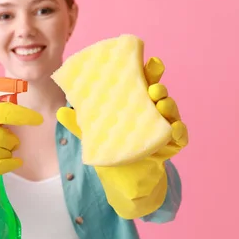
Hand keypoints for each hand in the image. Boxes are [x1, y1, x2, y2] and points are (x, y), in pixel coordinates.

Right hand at [0, 102, 43, 196]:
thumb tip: (16, 122)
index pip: (3, 111)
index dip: (23, 115)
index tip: (38, 120)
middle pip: (4, 137)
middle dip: (12, 142)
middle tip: (11, 144)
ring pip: (0, 153)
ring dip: (7, 154)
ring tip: (6, 153)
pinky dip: (7, 166)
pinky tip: (14, 163)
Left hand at [56, 57, 187, 160]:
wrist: (124, 176)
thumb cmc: (112, 145)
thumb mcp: (92, 133)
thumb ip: (77, 123)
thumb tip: (58, 113)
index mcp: (134, 100)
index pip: (144, 80)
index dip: (149, 69)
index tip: (149, 62)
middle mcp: (151, 109)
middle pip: (160, 91)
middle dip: (159, 86)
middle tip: (153, 88)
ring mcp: (162, 125)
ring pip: (171, 110)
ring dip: (169, 104)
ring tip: (161, 104)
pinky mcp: (170, 144)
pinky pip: (180, 136)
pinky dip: (180, 131)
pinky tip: (174, 128)